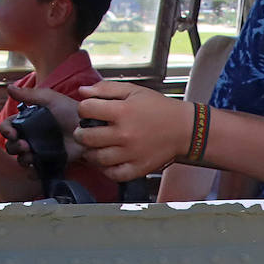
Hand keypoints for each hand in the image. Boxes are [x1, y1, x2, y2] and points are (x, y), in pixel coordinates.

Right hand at [2, 85, 83, 164]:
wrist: (89, 126)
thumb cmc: (70, 110)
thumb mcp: (50, 98)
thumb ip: (29, 95)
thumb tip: (9, 88)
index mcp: (28, 121)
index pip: (8, 127)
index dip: (5, 130)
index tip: (11, 132)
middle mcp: (31, 137)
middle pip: (12, 145)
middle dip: (13, 146)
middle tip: (24, 144)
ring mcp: (40, 150)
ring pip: (21, 159)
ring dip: (22, 158)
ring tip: (31, 154)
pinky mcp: (50, 162)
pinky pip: (35, 171)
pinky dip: (32, 172)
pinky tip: (35, 167)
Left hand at [72, 81, 193, 181]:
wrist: (183, 128)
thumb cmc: (158, 108)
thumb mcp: (134, 91)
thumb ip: (106, 89)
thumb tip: (82, 91)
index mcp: (123, 111)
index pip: (86, 109)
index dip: (83, 108)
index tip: (88, 111)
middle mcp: (125, 133)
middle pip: (87, 137)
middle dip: (80, 133)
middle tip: (84, 132)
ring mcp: (131, 153)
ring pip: (97, 158)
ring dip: (90, 152)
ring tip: (93, 147)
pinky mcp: (138, 168)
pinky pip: (113, 174)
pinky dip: (105, 170)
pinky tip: (106, 161)